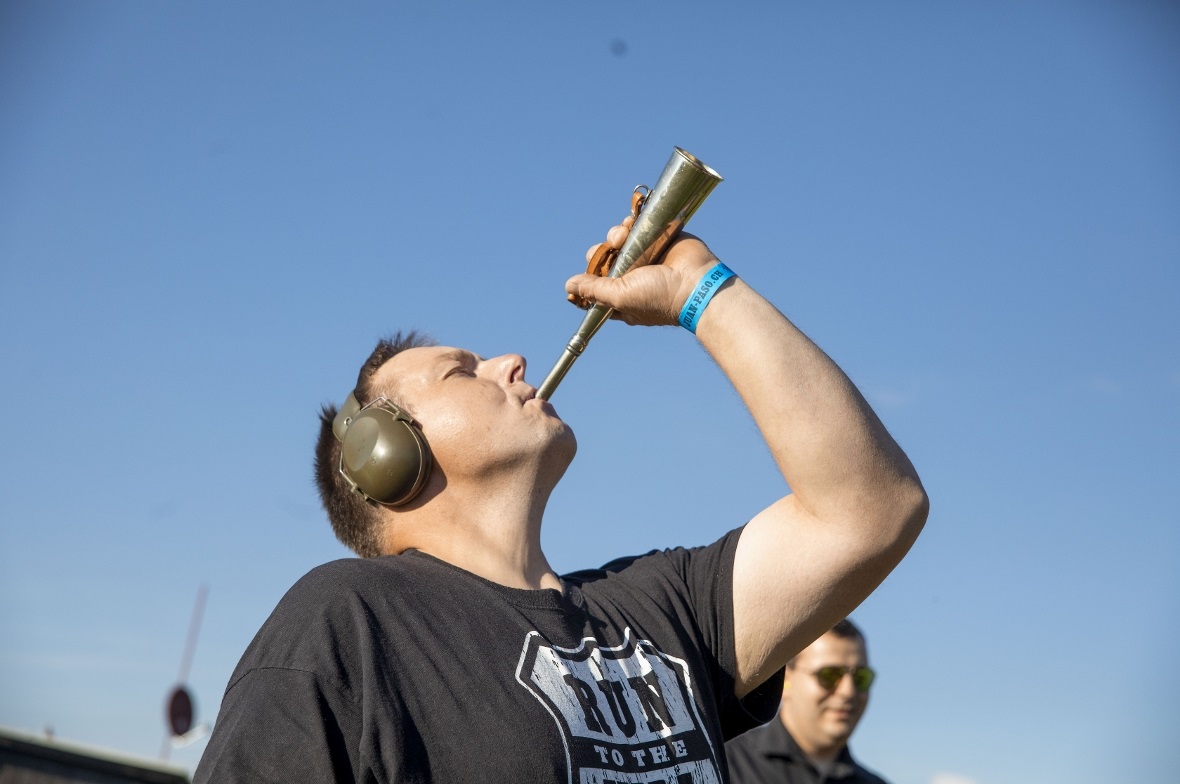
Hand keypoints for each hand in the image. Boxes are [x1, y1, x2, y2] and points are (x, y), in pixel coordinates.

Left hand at [564, 217, 721, 326]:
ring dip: (615, 235)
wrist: (696, 281)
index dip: (584, 282)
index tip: (578, 280)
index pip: (594, 288)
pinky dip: (630, 222)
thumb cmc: (660, 297)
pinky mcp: (655, 238)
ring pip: (616, 240)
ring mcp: (643, 256)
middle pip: (602, 260)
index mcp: (621, 297)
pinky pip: (633, 226)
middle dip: (600, 254)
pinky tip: (632, 223)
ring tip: (623, 237)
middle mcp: (631, 276)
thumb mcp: (620, 298)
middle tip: (609, 253)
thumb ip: (594, 290)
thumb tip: (569, 286)